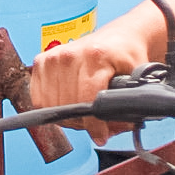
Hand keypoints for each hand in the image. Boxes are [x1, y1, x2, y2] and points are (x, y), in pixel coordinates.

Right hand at [30, 26, 150, 143]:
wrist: (116, 38)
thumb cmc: (125, 56)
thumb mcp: (136, 78)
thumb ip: (128, 104)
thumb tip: (112, 129)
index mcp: (95, 56)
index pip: (87, 98)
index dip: (94, 124)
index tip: (100, 136)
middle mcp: (70, 55)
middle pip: (67, 104)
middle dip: (82, 123)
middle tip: (94, 126)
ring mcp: (53, 57)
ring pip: (50, 103)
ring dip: (65, 117)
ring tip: (81, 116)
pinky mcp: (41, 61)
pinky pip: (38, 97)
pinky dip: (50, 107)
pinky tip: (66, 106)